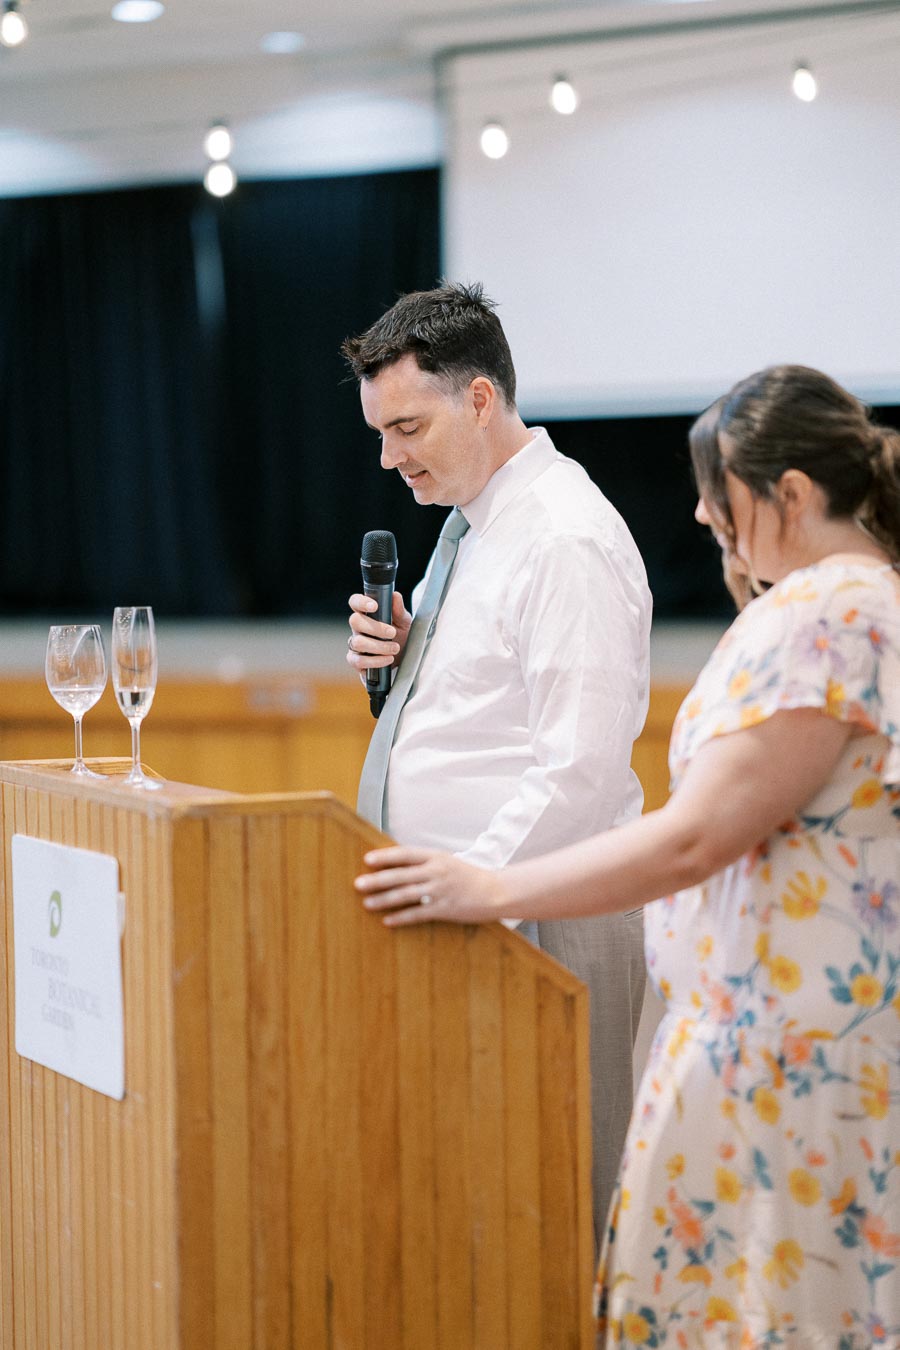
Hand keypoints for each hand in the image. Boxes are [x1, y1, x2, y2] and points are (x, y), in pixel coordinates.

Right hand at [346, 591, 410, 676]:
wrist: (404, 658)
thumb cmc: (401, 635)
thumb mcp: (404, 622)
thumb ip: (399, 610)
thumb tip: (395, 596)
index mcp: (366, 614)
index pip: (355, 602)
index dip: (361, 602)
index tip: (375, 606)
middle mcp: (358, 628)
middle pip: (354, 621)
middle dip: (376, 628)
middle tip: (393, 633)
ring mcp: (355, 644)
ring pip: (357, 642)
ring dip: (379, 646)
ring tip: (395, 648)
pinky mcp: (356, 661)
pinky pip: (358, 661)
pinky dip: (375, 661)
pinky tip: (388, 659)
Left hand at [355, 846, 507, 926]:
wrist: (495, 892)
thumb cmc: (467, 876)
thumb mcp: (447, 862)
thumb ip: (424, 863)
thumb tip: (395, 865)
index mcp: (436, 857)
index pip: (406, 854)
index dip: (386, 856)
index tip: (367, 859)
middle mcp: (437, 872)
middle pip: (401, 875)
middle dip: (378, 880)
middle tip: (359, 884)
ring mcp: (440, 891)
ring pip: (406, 895)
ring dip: (384, 899)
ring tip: (367, 903)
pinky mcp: (444, 910)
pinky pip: (418, 914)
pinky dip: (401, 917)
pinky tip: (387, 921)